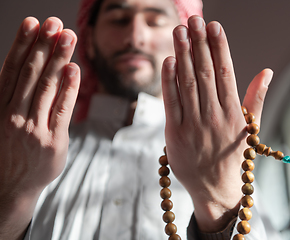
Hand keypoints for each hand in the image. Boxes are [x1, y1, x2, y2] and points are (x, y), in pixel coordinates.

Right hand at [0, 17, 79, 238]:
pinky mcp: (53, 141)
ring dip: (59, 59)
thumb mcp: (1, 122)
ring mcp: (34, 128)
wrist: (10, 187)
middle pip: (31, 73)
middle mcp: (13, 115)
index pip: (12, 69)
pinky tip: (74, 69)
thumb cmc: (7, 151)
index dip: (22, 44)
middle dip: (44, 45)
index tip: (33, 23)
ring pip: (47, 87)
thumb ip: (13, 97)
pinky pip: (62, 110)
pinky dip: (69, 88)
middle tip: (56, 23)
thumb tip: (29, 66)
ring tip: (69, 37)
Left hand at [161, 15, 272, 231]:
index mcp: (233, 114)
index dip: (220, 47)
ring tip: (179, 31)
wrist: (215, 189)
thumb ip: (255, 98)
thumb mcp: (249, 129)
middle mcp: (214, 117)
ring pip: (188, 83)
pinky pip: (171, 103)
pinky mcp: (175, 134)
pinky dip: (169, 81)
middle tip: (194, 19)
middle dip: (199, 44)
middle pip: (205, 73)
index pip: (226, 73)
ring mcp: (193, 125)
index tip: (214, 26)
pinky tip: (168, 60)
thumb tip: (267, 71)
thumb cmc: (232, 156)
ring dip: (183, 55)